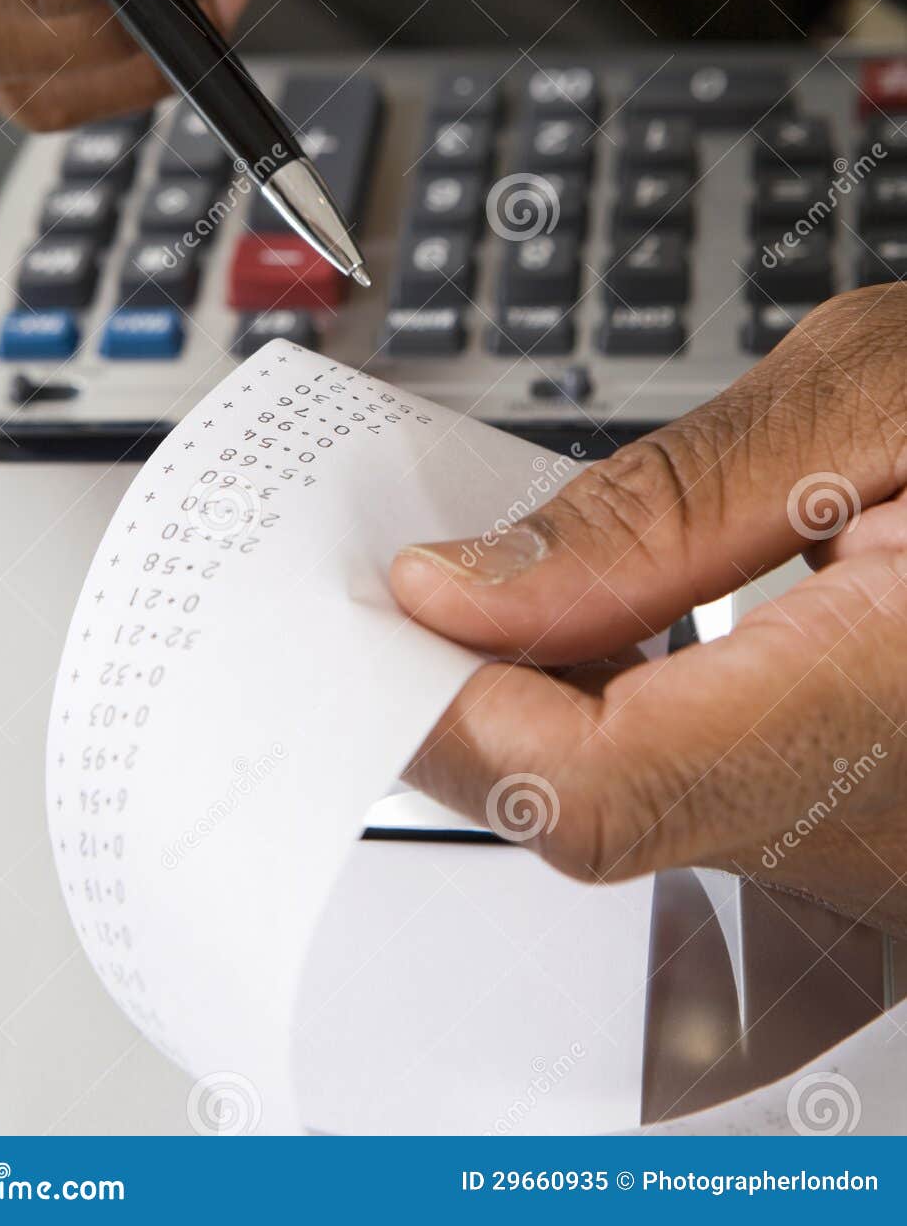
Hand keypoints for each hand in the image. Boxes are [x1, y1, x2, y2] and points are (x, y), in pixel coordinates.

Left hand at [391, 286, 906, 935]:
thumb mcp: (875, 391)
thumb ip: (663, 506)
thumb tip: (464, 592)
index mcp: (893, 701)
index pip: (593, 790)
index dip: (452, 710)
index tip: (385, 608)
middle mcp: (880, 826)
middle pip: (585, 819)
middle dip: (466, 696)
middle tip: (420, 570)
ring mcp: (870, 850)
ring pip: (622, 819)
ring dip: (527, 702)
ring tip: (509, 577)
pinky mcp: (860, 830)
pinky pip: (686, 802)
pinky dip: (603, 714)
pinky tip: (598, 623)